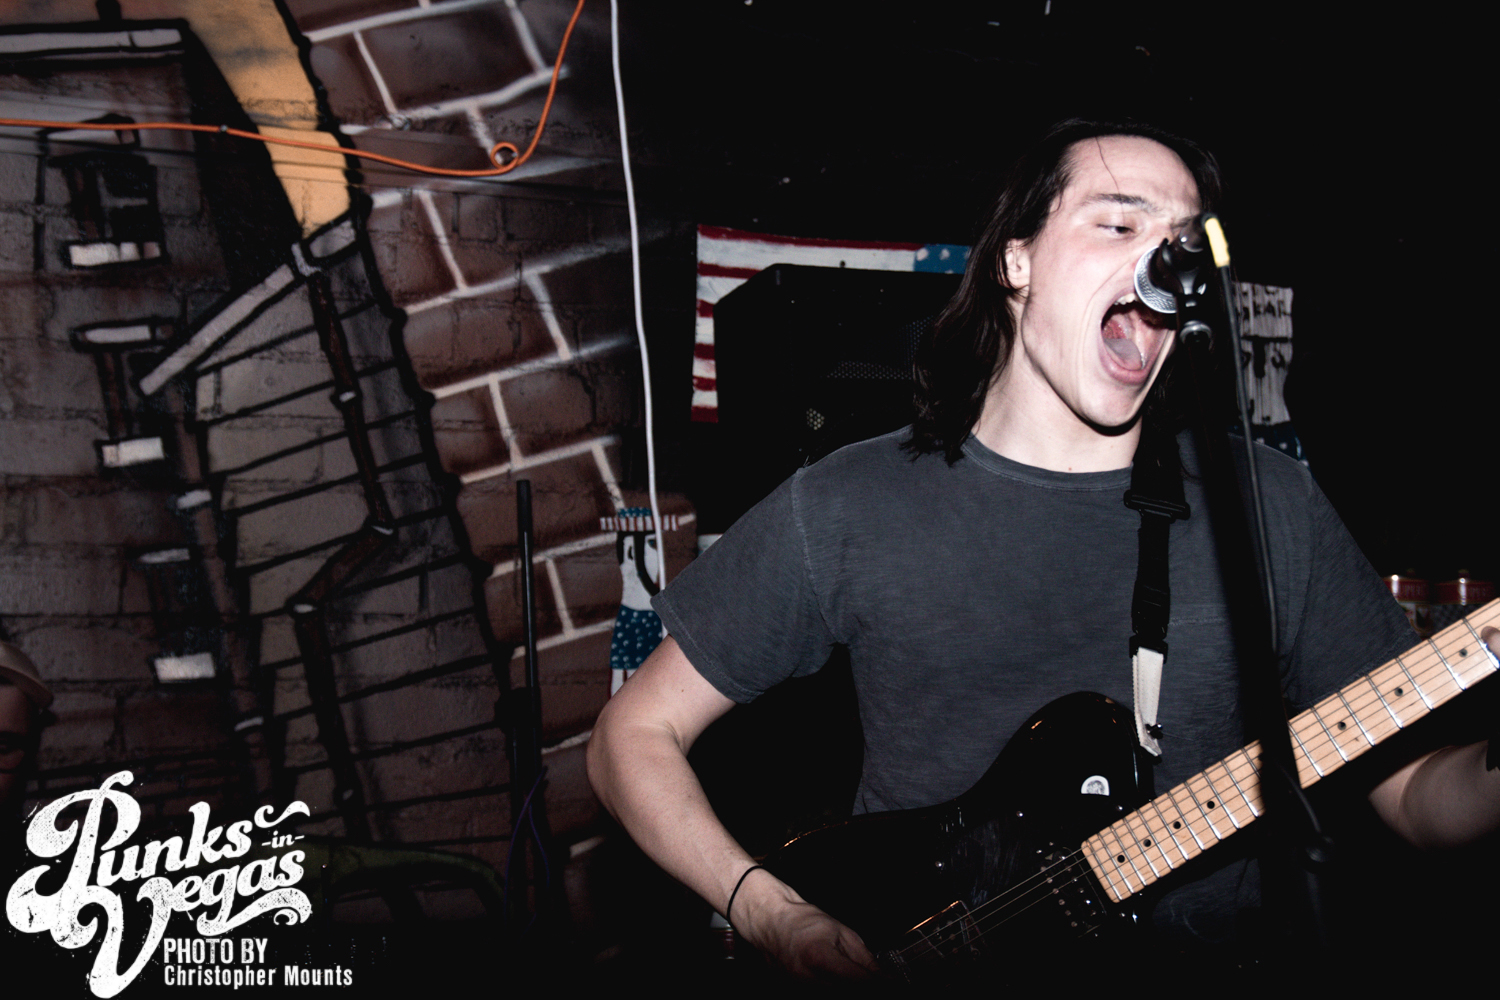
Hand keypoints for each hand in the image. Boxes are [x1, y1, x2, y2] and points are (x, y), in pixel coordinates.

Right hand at [732, 871, 880, 980]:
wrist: (772, 923)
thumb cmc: (802, 922)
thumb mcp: (842, 932)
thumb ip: (865, 958)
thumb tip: (884, 977)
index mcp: (820, 957)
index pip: (859, 981)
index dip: (878, 983)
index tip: (890, 982)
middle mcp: (807, 978)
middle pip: (847, 990)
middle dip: (863, 984)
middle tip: (869, 975)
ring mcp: (800, 989)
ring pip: (835, 992)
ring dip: (846, 984)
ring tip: (845, 971)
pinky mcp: (796, 993)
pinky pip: (823, 992)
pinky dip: (833, 986)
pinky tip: (836, 978)